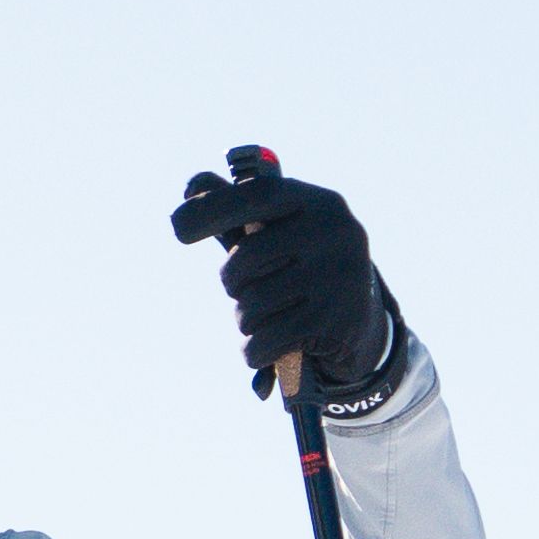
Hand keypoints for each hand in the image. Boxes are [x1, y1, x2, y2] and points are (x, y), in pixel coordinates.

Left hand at [167, 154, 402, 402]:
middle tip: (244, 289)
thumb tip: (191, 187)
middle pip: (245, 258)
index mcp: (318, 202)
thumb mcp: (277, 231)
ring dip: (244, 320)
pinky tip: (263, 348)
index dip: (213, 208)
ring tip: (263, 318)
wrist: (360, 321)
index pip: (258, 194)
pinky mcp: (333, 324)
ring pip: (251, 305)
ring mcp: (338, 279)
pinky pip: (264, 341)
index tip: (177, 228)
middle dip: (232, 282)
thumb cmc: (303, 264)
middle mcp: (334, 234)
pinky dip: (253, 351)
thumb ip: (236, 207)